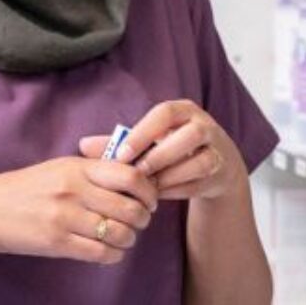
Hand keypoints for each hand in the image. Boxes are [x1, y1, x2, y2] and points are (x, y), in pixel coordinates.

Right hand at [0, 156, 157, 263]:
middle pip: (130, 207)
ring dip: (129, 238)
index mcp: (76, 167)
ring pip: (120, 233)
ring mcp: (65, 217)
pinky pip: (101, 253)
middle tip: (139, 220)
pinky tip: (108, 250)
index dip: (148, 189)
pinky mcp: (58, 243)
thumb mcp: (58, 167)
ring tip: (123, 236)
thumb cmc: (26, 187)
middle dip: (143, 218)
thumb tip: (133, 176)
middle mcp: (73, 190)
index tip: (149, 198)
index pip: (129, 174)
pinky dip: (113, 255)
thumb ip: (92, 169)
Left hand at [79, 100, 246, 202]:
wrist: (213, 165)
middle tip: (136, 173)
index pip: (164, 113)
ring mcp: (217, 149)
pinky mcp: (221, 172)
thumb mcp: (147, 141)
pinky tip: (160, 195)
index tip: (121, 154)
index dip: (143, 133)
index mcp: (182, 110)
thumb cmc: (170, 147)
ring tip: (148, 187)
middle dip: (160, 156)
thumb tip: (83, 145)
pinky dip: (179, 189)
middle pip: (189, 136)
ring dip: (170, 176)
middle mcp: (204, 125)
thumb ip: (119, 142)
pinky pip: (201, 182)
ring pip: (199, 162)